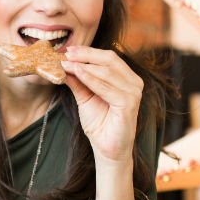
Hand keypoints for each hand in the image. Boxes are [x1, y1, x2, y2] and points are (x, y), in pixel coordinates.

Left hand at [60, 46, 142, 164]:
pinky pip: (107, 87)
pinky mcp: (130, 104)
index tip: (68, 50)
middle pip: (110, 59)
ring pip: (108, 71)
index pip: (108, 57)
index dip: (88, 52)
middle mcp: (134, 82)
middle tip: (67, 53)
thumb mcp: (85, 98)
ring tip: (68, 64)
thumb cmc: (99, 124)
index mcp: (127, 78)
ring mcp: (134, 92)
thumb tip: (65, 64)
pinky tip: (77, 74)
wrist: (107, 149)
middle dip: (86, 55)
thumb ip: (78, 81)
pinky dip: (90, 79)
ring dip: (85, 65)